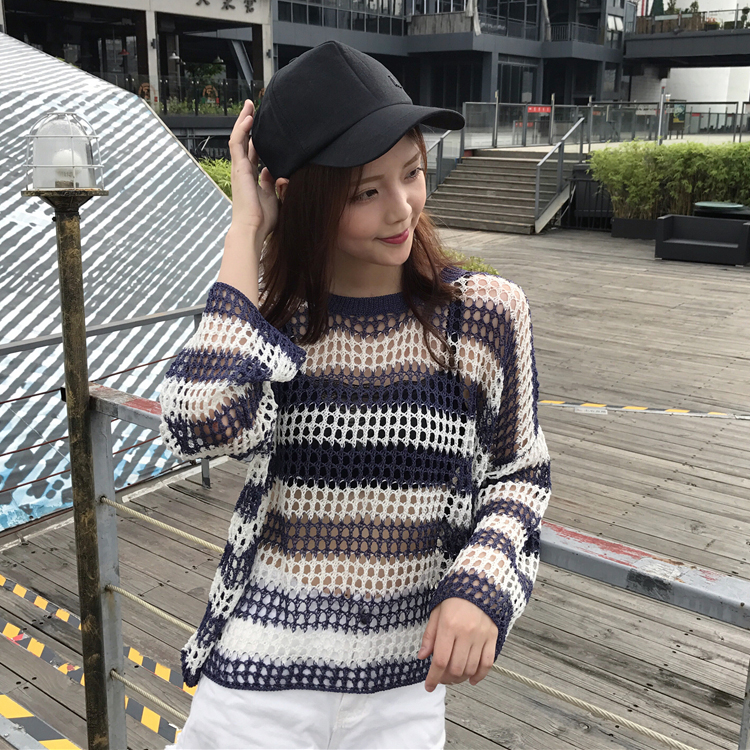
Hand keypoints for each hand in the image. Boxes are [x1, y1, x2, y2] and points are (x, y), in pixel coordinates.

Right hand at [227, 99, 278, 240]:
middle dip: (248, 125)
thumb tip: (280, 174)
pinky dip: (242, 130)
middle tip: (253, 109)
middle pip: (244, 142)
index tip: (267, 129)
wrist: (253, 229)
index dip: (258, 140)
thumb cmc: (264, 221)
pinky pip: (237, 144)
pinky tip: (248, 118)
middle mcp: (244, 171)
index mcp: (253, 178)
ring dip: (243, 121)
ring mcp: (239, 169)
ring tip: (249, 106)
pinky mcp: (238, 168)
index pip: (254, 154)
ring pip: (238, 139)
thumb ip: (277, 185)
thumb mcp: (276, 199)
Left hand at [418, 598, 497, 691]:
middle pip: (456, 668)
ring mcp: (481, 636)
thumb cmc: (455, 599)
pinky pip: (487, 664)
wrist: (480, 585)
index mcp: (448, 626)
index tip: (429, 686)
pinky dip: (480, 676)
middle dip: (446, 679)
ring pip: (470, 668)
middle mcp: (465, 633)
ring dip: (460, 678)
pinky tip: (472, 679)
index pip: (440, 660)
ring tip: (454, 677)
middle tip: (441, 678)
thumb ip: (429, 636)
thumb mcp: (437, 613)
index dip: (433, 677)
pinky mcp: (493, 638)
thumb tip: (422, 657)